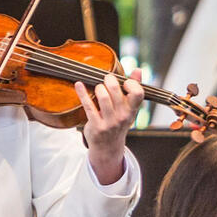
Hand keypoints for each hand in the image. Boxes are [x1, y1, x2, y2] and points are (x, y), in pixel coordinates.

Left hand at [76, 69, 143, 184]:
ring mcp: (109, 122)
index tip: (124, 82)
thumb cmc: (118, 122)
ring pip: (102, 97)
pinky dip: (82, 92)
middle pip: (115, 91)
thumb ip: (133, 89)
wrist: (108, 147)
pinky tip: (78, 85)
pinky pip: (88, 106)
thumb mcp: (129, 109)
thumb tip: (137, 70)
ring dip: (98, 87)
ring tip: (98, 87)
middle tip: (106, 79)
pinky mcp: (96, 125)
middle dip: (109, 80)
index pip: (138, 93)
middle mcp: (122, 116)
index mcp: (132, 110)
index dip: (131, 83)